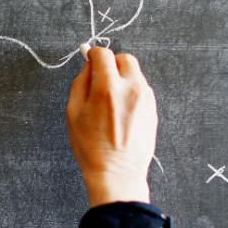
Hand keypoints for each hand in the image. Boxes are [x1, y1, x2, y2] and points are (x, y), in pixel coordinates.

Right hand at [65, 46, 156, 207]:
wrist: (117, 173)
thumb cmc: (91, 148)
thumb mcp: (73, 113)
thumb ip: (80, 83)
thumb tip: (88, 65)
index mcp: (107, 87)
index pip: (103, 54)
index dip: (93, 55)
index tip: (89, 61)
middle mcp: (131, 88)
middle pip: (124, 58)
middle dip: (112, 65)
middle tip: (101, 81)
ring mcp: (146, 98)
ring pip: (135, 74)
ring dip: (123, 79)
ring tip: (111, 103)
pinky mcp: (153, 109)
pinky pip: (142, 90)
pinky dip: (132, 93)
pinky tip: (121, 113)